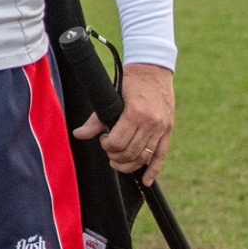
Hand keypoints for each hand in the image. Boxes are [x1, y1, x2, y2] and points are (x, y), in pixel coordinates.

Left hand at [72, 62, 174, 185]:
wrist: (153, 68)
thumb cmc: (129, 80)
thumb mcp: (111, 96)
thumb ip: (96, 119)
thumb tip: (79, 134)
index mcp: (135, 113)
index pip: (118, 142)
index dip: (107, 146)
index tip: (104, 140)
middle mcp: (151, 123)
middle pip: (131, 152)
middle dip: (116, 156)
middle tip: (109, 151)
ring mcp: (162, 127)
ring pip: (144, 157)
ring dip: (129, 164)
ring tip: (118, 161)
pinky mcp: (168, 130)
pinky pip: (162, 155)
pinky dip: (154, 169)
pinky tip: (146, 180)